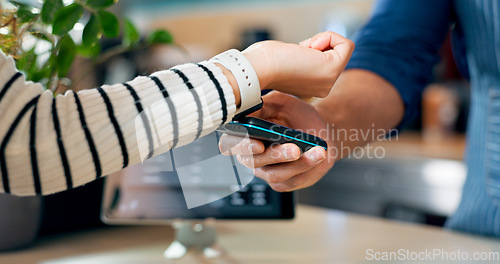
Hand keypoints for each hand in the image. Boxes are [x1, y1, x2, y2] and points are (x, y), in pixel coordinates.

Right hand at [218, 92, 336, 191]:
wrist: (321, 128)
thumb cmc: (297, 115)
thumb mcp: (280, 102)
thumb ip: (262, 103)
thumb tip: (248, 107)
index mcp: (245, 136)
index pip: (229, 144)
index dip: (238, 145)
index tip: (258, 143)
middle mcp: (253, 156)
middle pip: (252, 161)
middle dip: (274, 155)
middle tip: (293, 148)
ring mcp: (268, 171)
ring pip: (274, 174)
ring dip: (294, 163)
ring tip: (313, 151)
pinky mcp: (286, 183)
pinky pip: (292, 180)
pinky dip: (307, 166)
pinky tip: (318, 154)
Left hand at [243, 31, 353, 97]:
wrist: (259, 68)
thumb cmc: (266, 62)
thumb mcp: (290, 60)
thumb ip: (304, 59)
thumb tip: (311, 50)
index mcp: (314, 87)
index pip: (329, 59)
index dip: (314, 47)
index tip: (296, 53)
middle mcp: (324, 87)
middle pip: (336, 53)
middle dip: (319, 44)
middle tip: (298, 52)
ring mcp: (329, 81)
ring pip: (342, 48)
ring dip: (321, 40)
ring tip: (301, 51)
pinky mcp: (332, 70)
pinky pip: (347, 44)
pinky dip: (329, 36)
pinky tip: (309, 47)